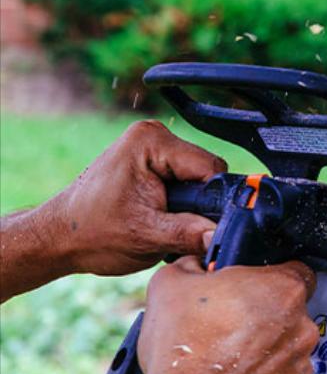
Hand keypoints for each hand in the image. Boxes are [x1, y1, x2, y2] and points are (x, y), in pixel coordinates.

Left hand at [46, 120, 226, 274]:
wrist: (58, 238)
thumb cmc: (89, 233)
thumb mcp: (146, 237)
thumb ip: (189, 233)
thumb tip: (220, 237)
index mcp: (152, 141)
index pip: (210, 168)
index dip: (210, 201)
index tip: (199, 224)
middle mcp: (153, 134)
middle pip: (205, 171)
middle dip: (196, 203)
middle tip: (171, 226)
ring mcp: (151, 144)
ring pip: (196, 177)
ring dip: (187, 204)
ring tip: (160, 222)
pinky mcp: (150, 158)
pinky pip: (183, 178)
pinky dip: (177, 200)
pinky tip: (158, 214)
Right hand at [138, 256, 318, 373]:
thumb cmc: (183, 353)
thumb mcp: (170, 285)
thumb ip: (192, 264)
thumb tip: (196, 264)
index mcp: (282, 288)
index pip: (293, 269)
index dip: (268, 276)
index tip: (251, 286)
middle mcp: (301, 322)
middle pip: (290, 305)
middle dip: (265, 310)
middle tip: (234, 318)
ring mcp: (299, 356)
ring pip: (288, 338)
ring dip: (267, 340)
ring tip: (233, 346)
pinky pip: (285, 366)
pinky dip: (268, 366)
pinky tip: (241, 366)